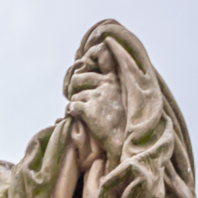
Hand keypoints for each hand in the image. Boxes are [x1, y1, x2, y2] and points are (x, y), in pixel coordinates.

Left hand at [66, 43, 125, 161]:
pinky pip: (72, 107)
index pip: (100, 54)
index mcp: (115, 79)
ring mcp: (98, 96)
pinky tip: (78, 119)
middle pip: (78, 78)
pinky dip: (72, 113)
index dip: (89, 58)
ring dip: (76, 105)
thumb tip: (95, 79)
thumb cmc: (125, 124)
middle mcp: (107, 84)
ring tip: (85, 115)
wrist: (125, 143)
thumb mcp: (125, 99)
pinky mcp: (90, 109)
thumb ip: (112, 86)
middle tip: (79, 100)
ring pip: (75, 96)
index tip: (83, 64)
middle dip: (75, 89)